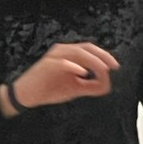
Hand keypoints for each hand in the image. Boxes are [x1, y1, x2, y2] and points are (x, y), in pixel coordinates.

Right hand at [0, 42, 119, 114]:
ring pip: (77, 53)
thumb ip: (91, 86)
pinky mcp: (47, 65)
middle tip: (113, 67)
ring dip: (92, 62)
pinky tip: (83, 73)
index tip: (116, 66)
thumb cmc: (49, 89)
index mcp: (69, 54)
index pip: (90, 49)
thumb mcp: (75, 88)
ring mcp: (54, 56)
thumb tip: (107, 86)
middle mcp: (62, 51)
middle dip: (102, 56)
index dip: (104, 56)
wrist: (27, 95)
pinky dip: (74, 67)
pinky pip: (63, 63)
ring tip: (103, 71)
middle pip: (86, 48)